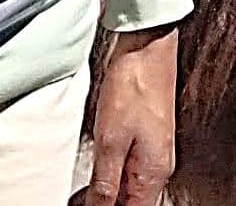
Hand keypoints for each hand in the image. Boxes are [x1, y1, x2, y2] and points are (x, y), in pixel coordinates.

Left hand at [83, 23, 176, 205]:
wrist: (147, 45)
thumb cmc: (134, 85)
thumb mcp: (111, 140)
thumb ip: (105, 183)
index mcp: (153, 174)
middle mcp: (158, 167)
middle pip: (133, 203)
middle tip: (77, 200)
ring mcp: (154, 151)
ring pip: (130, 188)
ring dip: (107, 194)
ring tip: (80, 193)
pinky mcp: (147, 135)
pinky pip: (130, 169)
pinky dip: (111, 176)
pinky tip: (95, 170)